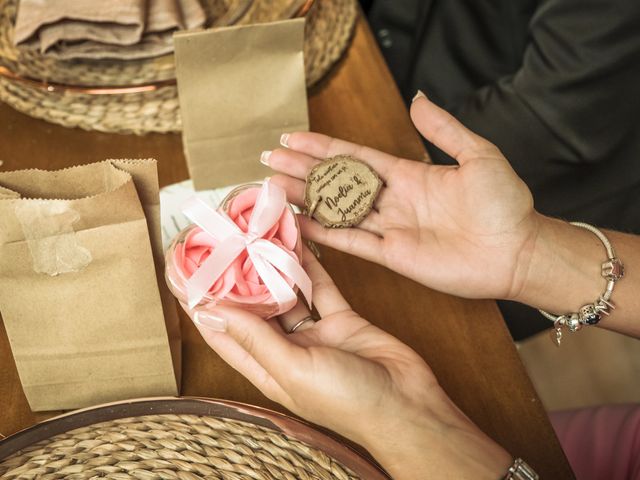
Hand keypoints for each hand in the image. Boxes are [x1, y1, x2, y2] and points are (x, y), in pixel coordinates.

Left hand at [186, 247, 511, 478]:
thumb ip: (255, 337)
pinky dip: (311, 267)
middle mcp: (288, 351)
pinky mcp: (343, 320)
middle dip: (238, 281)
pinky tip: (298, 244)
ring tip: (257, 237)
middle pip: (254, 310)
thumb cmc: (347, 400)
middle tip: (223, 247)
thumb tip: (212, 311)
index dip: (203, 308)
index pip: (224, 335)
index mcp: (268, 370)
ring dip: (274, 269)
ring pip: (288, 294)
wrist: (406, 405)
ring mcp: (316, 334)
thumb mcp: (293, 369)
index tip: (183, 278)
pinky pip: (321, 289)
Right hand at [265, 94, 540, 300]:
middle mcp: (394, 200)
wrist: (518, 251)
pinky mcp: (393, 256)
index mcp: (409, 174)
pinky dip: (325, 234)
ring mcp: (391, 229)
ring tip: (272, 189)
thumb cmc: (505, 203)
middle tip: (269, 162)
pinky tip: (300, 223)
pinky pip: (352, 242)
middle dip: (303, 171)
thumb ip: (443, 129)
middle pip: (338, 183)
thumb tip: (416, 99)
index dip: (323, 147)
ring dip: (305, 200)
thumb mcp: (477, 154)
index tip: (292, 139)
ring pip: (338, 212)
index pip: (355, 157)